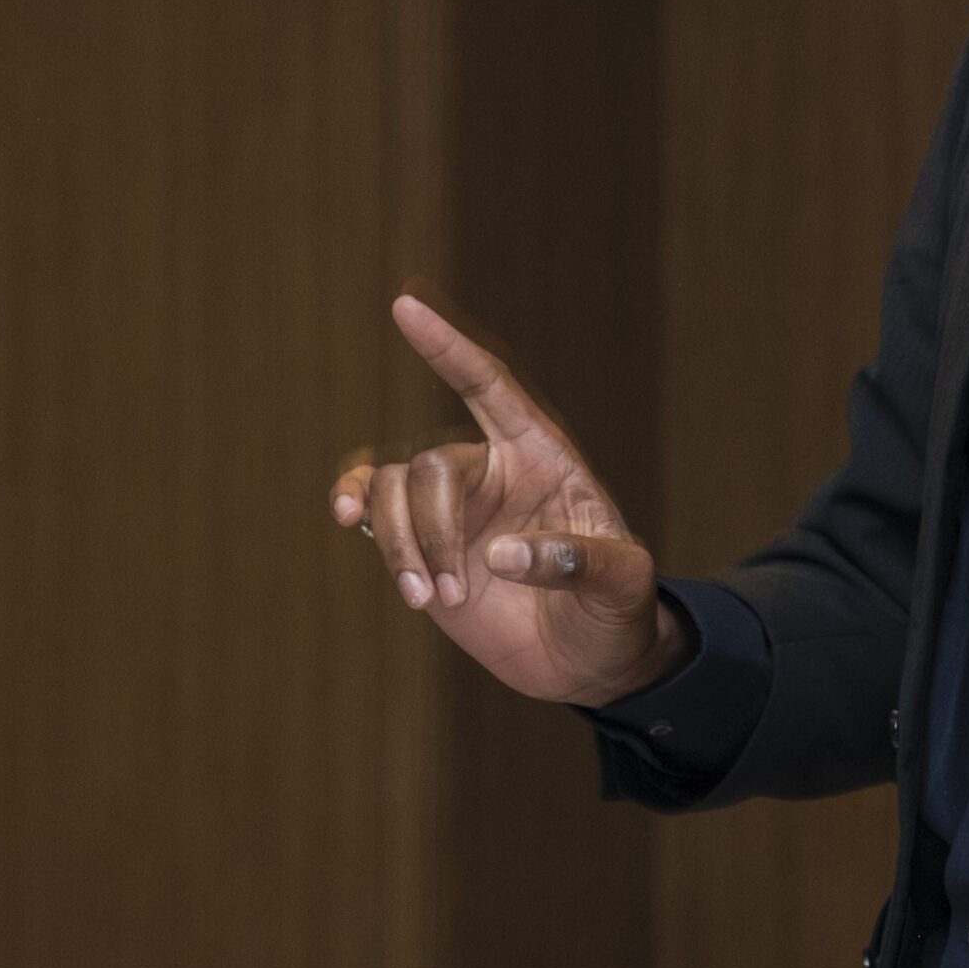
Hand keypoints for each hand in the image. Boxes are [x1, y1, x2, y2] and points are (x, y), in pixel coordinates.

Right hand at [331, 295, 683, 705]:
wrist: (587, 658)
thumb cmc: (616, 607)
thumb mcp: (623, 583)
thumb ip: (577, 562)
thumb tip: (503, 553)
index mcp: (543, 456)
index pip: (490, 389)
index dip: (450, 351)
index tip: (405, 309)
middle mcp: (490, 470)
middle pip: (431, 465)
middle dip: (431, 529)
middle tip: (454, 594)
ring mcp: (451, 507)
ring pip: (390, 487)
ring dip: (397, 543)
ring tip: (425, 598)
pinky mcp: (420, 543)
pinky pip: (370, 505)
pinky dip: (354, 510)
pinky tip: (345, 520)